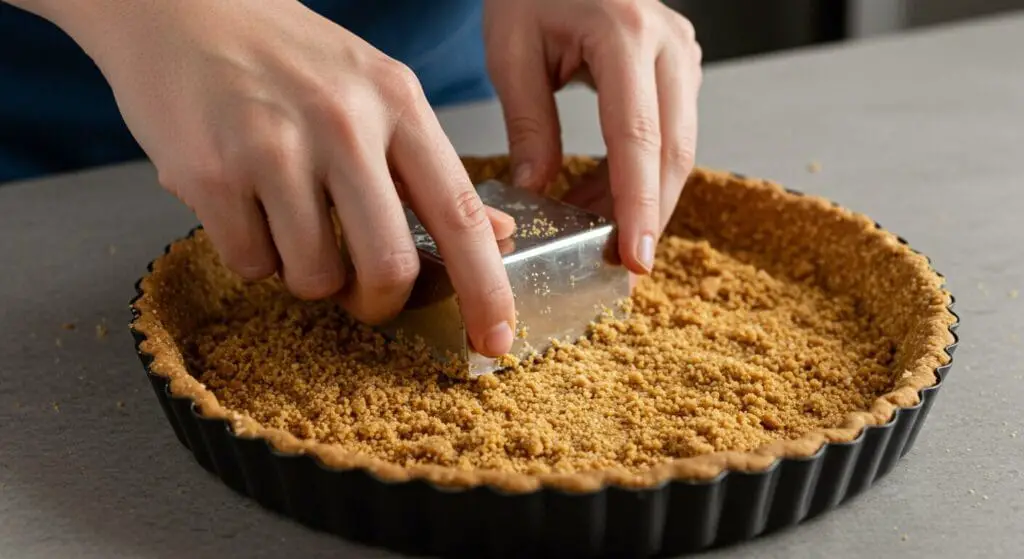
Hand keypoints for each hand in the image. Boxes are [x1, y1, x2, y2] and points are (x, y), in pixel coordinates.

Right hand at [61, 1, 516, 355]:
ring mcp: (272, 147)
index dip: (485, 288)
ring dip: (307, 276)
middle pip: (387, 268)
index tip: (496, 341)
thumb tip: (498, 235)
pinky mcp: (208, 173)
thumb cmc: (290, 59)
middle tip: (364, 294)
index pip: (458, 213)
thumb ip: (433, 169)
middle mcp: (342, 123)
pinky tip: (245, 206)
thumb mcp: (378, 91)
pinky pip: (250, 265)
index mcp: (396, 102)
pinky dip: (254, 256)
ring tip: (290, 223)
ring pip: (314, 278)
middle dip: (380, 303)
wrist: (181, 9)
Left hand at [484, 0, 701, 274]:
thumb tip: (537, 194)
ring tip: (597, 236)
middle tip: (621, 267)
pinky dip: (639, 173)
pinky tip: (602, 198)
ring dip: (642, 198)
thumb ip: (528, 124)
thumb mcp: (512, 49)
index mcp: (623, 34)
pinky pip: (669, 132)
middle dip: (649, 215)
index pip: (637, 136)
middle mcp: (667, 43)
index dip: (638, 205)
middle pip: (673, 150)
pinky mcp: (679, 65)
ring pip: (678, 147)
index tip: (635, 258)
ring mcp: (681, 52)